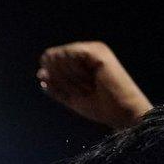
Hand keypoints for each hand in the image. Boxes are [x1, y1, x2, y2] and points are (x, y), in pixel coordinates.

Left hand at [37, 41, 153, 130]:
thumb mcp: (72, 97)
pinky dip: (75, 72)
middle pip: (53, 58)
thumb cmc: (103, 108)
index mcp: (83, 61)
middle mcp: (88, 51)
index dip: (53, 78)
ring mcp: (93, 50)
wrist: (123, 113)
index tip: (73, 94)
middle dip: (62, 79)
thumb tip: (41, 73)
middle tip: (84, 91)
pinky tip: (89, 80)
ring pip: (60, 56)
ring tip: (88, 88)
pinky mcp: (97, 51)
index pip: (52, 60)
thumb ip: (56, 86)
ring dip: (69, 78)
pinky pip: (70, 55)